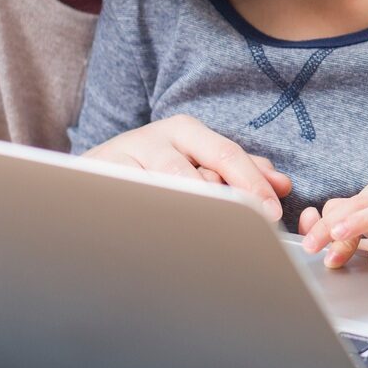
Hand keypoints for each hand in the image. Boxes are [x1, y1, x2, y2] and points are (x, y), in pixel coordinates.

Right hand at [84, 115, 289, 219]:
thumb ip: (238, 169)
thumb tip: (281, 183)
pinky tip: (171, 236)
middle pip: (201, 172)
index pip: (228, 155)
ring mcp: (126, 159)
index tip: (272, 212)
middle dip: (232, 202)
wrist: (86, 176)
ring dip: (196, 214)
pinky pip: (135, 206)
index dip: (254, 184)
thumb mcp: (193, 160)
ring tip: (213, 235)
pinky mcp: (100, 181)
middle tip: (252, 227)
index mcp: (185, 130)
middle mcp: (156, 139)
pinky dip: (156, 222)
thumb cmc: (150, 169)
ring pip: (170, 190)